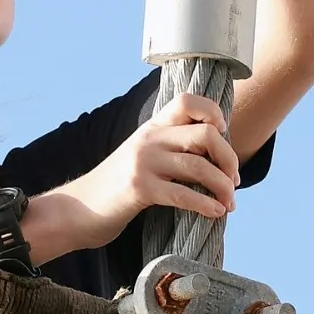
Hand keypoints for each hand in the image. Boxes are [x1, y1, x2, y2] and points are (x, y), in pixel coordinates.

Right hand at [57, 94, 240, 249]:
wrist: (81, 208)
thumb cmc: (118, 186)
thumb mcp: (142, 155)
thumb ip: (171, 147)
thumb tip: (216, 155)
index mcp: (152, 127)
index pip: (188, 101)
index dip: (213, 112)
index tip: (222, 134)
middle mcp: (149, 139)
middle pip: (205, 135)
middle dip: (229, 159)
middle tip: (233, 181)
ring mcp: (144, 163)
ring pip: (199, 166)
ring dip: (223, 186)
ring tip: (229, 202)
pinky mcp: (140, 188)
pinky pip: (184, 194)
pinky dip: (206, 205)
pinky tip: (215, 212)